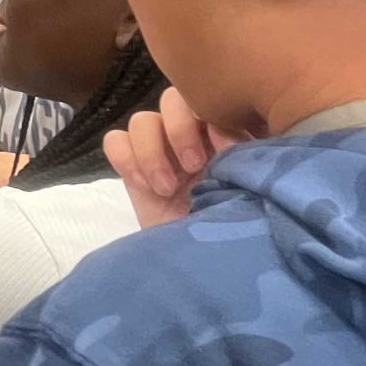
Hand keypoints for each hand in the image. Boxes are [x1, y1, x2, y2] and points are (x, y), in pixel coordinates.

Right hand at [103, 88, 248, 229]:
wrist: (202, 266)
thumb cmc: (233, 231)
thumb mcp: (250, 192)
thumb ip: (246, 162)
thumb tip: (241, 143)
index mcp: (227, 135)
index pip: (213, 101)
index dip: (217, 120)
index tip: (229, 152)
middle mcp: (191, 137)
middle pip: (173, 99)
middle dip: (181, 130)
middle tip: (193, 167)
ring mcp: (159, 152)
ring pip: (142, 120)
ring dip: (152, 151)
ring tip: (167, 187)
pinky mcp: (132, 168)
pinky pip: (115, 141)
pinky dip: (127, 159)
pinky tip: (144, 186)